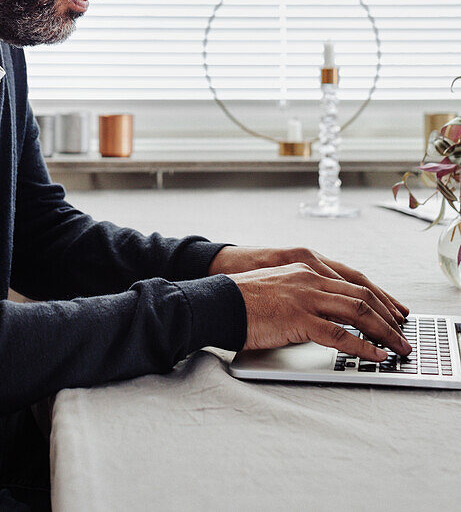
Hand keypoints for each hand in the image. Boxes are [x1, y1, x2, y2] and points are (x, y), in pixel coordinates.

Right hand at [209, 246, 410, 361]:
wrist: (217, 300)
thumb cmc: (244, 298)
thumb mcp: (280, 286)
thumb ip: (304, 293)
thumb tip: (327, 316)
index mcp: (306, 265)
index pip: (354, 280)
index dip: (379, 297)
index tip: (395, 313)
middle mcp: (310, 275)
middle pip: (362, 293)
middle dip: (388, 316)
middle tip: (403, 333)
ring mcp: (305, 295)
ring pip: (357, 311)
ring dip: (383, 331)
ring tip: (398, 347)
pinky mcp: (298, 317)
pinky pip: (340, 334)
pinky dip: (362, 346)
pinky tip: (375, 355)